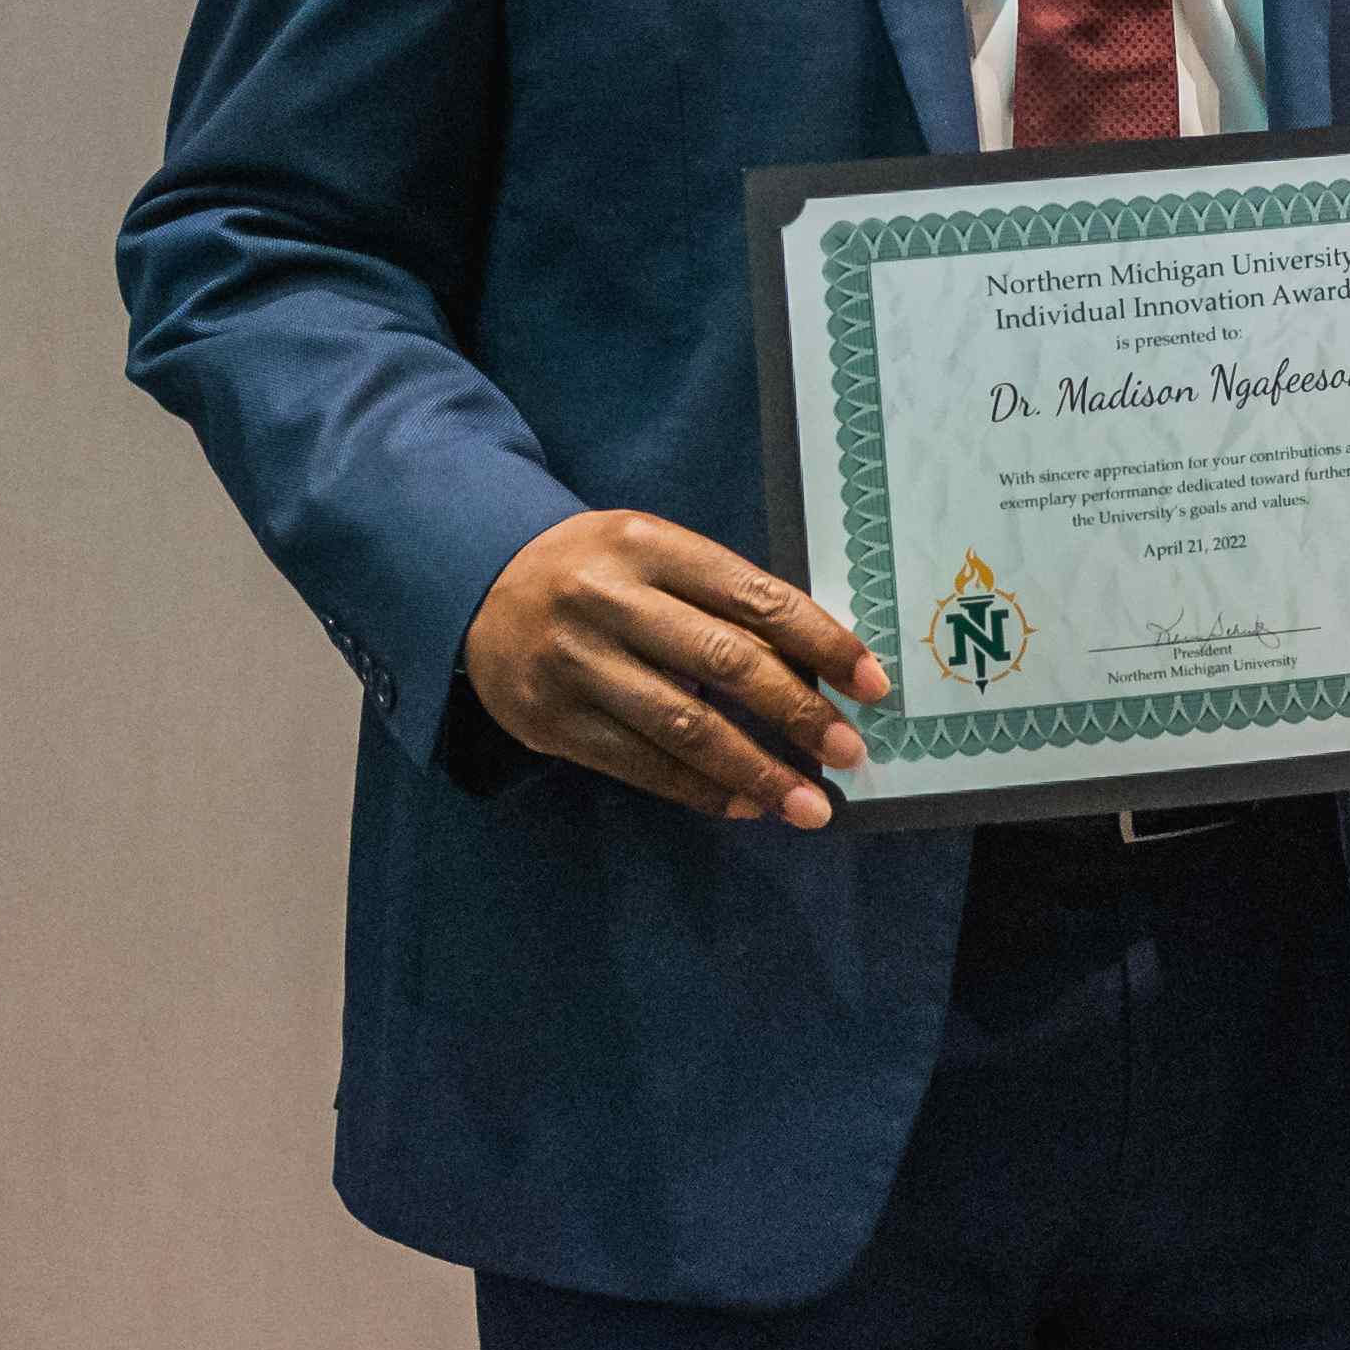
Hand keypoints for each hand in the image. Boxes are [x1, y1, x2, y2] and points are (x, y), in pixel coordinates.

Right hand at [460, 509, 890, 826]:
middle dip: (799, 713)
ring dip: (757, 770)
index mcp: (651, 545)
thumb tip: (817, 667)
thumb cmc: (598, 569)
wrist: (476, 584)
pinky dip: (699, 788)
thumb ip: (721, 596)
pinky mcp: (548, 719)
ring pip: (683, 725)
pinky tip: (746, 804)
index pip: (756, 597)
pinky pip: (638, 764)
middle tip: (850, 752)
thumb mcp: (654, 552)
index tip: (873, 685)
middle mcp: (609, 600)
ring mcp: (574, 663)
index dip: (823, 643)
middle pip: (725, 662)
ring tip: (809, 803)